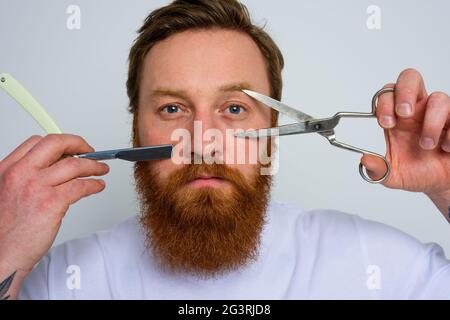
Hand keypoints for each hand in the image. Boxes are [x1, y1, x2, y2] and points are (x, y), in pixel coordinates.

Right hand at [0, 134, 108, 273]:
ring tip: (101, 170)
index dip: (60, 142)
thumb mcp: (7, 192)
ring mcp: (37, 187)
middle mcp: (21, 174)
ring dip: (93, 166)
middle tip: (90, 150)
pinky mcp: (52, 203)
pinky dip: (94, 184)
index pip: (37, 142)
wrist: (1, 254)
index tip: (72, 147)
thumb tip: (55, 168)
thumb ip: (26, 177)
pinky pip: (80, 186)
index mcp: (8, 169)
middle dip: (79, 144)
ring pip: (74, 165)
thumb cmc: (5, 229)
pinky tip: (97, 186)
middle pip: (57, 144)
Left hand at [361, 68, 448, 197]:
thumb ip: (378, 169)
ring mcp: (441, 114)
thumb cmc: (417, 172)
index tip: (386, 123)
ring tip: (426, 145)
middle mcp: (418, 110)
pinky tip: (445, 148)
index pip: (387, 95)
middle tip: (404, 113)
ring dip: (431, 123)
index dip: (384, 104)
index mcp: (397, 118)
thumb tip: (365, 160)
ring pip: (438, 98)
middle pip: (410, 78)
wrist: (441, 183)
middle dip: (405, 91)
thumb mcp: (393, 175)